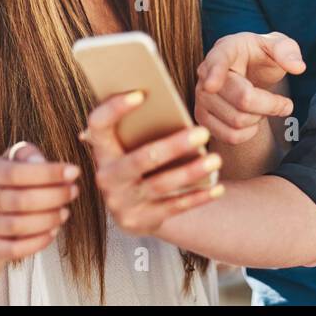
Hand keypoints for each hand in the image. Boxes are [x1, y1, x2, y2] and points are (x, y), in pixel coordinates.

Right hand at [0, 142, 80, 260]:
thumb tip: (40, 161)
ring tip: (65, 212)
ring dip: (48, 219)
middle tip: (74, 191)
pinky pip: (14, 249)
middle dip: (53, 196)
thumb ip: (29, 156)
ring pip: (17, 226)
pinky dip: (38, 242)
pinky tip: (54, 230)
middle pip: (19, 200)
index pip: (16, 172)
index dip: (48, 173)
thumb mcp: (17, 161)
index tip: (74, 172)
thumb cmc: (11, 182)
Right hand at [82, 92, 224, 236]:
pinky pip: (173, 207)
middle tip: (203, 132)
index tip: (141, 94)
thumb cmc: (138, 160)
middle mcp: (106, 177)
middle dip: (174, 146)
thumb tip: (171, 106)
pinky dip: (198, 197)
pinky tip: (218, 188)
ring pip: (160, 185)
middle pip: (141, 159)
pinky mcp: (140, 221)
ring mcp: (121, 202)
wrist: (131, 208)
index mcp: (102, 150)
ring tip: (215, 159)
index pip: (98, 124)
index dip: (115, 108)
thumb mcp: (131, 145)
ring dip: (191, 172)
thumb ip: (141, 127)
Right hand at [195, 32, 304, 144]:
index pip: (218, 60)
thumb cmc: (262, 56)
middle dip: (271, 105)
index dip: (215, 72)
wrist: (248, 72)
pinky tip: (253, 120)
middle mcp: (206, 72)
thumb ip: (288, 51)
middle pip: (242, 99)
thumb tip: (298, 67)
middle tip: (285, 104)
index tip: (212, 84)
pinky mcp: (202, 117)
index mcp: (226, 48)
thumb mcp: (279, 46)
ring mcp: (201, 96)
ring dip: (259, 118)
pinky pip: (230, 136)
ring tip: (263, 107)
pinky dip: (249, 133)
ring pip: (237, 121)